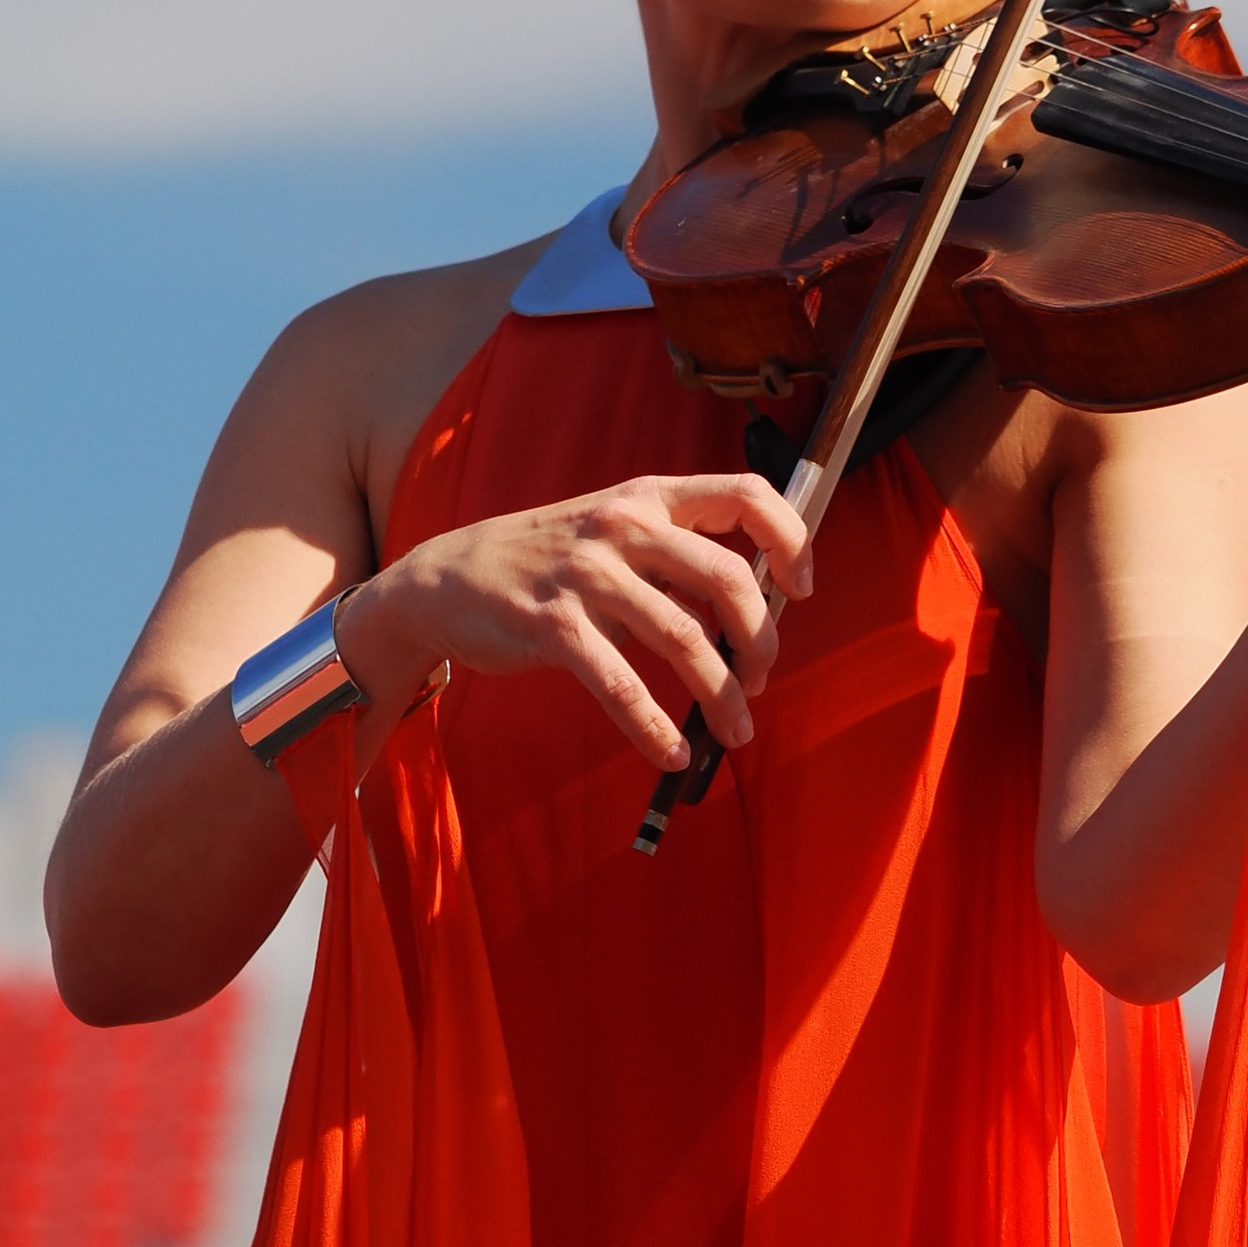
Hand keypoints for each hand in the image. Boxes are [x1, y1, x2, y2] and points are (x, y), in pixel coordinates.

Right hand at [337, 472, 815, 771]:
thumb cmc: (547, 560)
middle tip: (761, 680)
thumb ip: (673, 560)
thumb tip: (749, 619)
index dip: (789, 539)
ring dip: (722, 695)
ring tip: (735, 730)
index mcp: (646, 496)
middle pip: (727, 577)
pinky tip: (672, 753)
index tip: (799, 590)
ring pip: (684, 638)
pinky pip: (619, 683)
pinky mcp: (552, 625)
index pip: (744, 493)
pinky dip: (654, 727)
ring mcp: (586, 574)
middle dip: (760, 641)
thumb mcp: (611, 533)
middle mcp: (622, 525)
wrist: (448, 578)